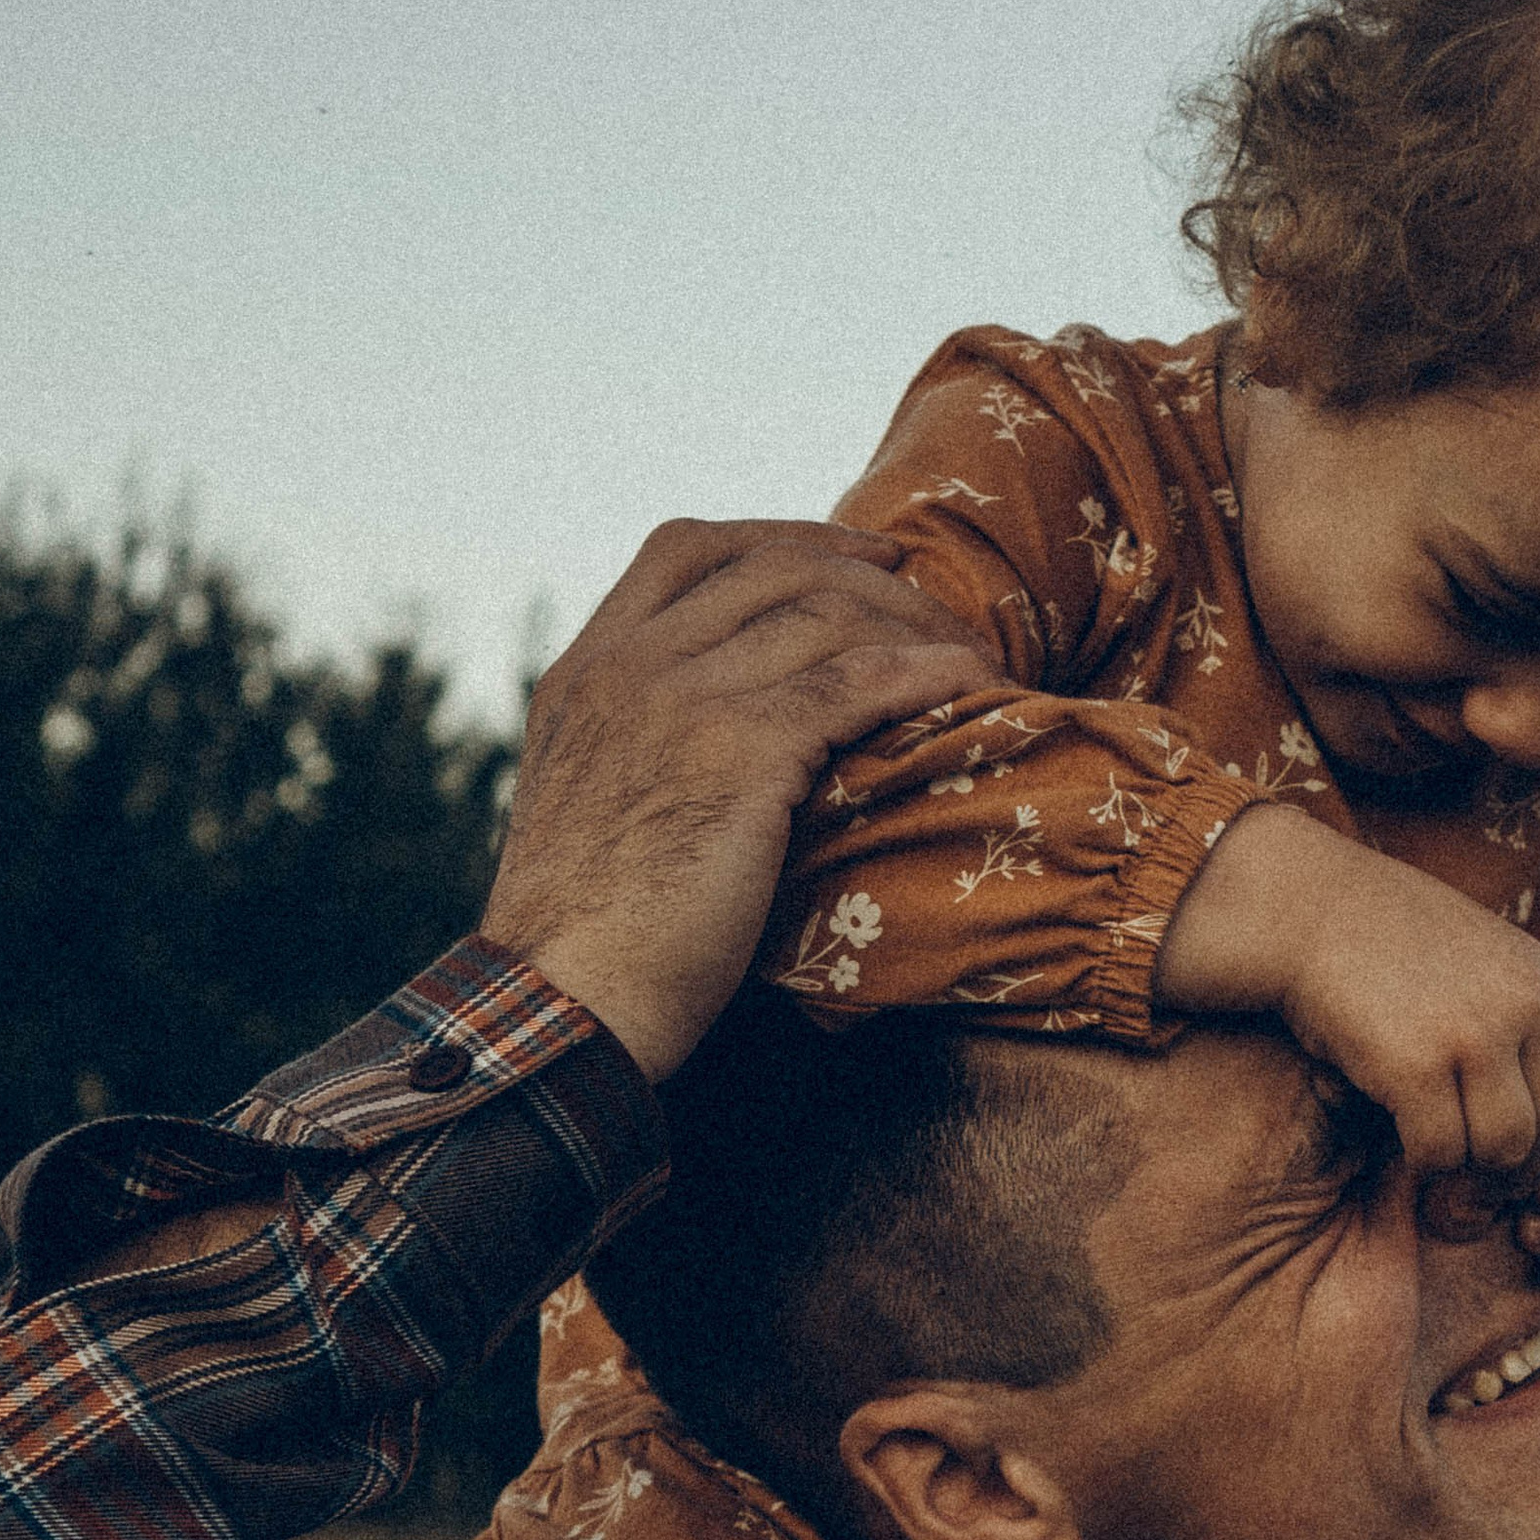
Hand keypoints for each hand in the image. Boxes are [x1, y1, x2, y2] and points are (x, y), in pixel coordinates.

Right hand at [480, 520, 998, 1082]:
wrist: (567, 1001)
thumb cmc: (592, 943)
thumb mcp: (595, 813)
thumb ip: (640, 754)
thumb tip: (706, 755)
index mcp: (585, 672)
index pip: (686, 551)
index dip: (785, 538)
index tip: (860, 556)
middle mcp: (627, 666)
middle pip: (771, 567)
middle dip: (872, 580)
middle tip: (940, 616)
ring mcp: (678, 699)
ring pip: (821, 613)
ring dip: (913, 628)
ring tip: (973, 659)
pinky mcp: (737, 750)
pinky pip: (855, 681)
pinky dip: (926, 673)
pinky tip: (972, 686)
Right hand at [1153, 803, 1539, 1197]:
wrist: (1303, 906)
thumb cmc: (1378, 942)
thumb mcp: (1474, 961)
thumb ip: (1513, 1016)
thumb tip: (1533, 1104)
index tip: (1511, 1161)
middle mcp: (1523, 1005)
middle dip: (1515, 1172)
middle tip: (1478, 1191)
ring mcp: (1474, 1034)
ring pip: (1503, 1148)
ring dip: (1471, 1176)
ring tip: (1443, 1180)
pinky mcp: (1416, 1066)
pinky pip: (1441, 1152)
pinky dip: (1425, 1169)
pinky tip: (1405, 1155)